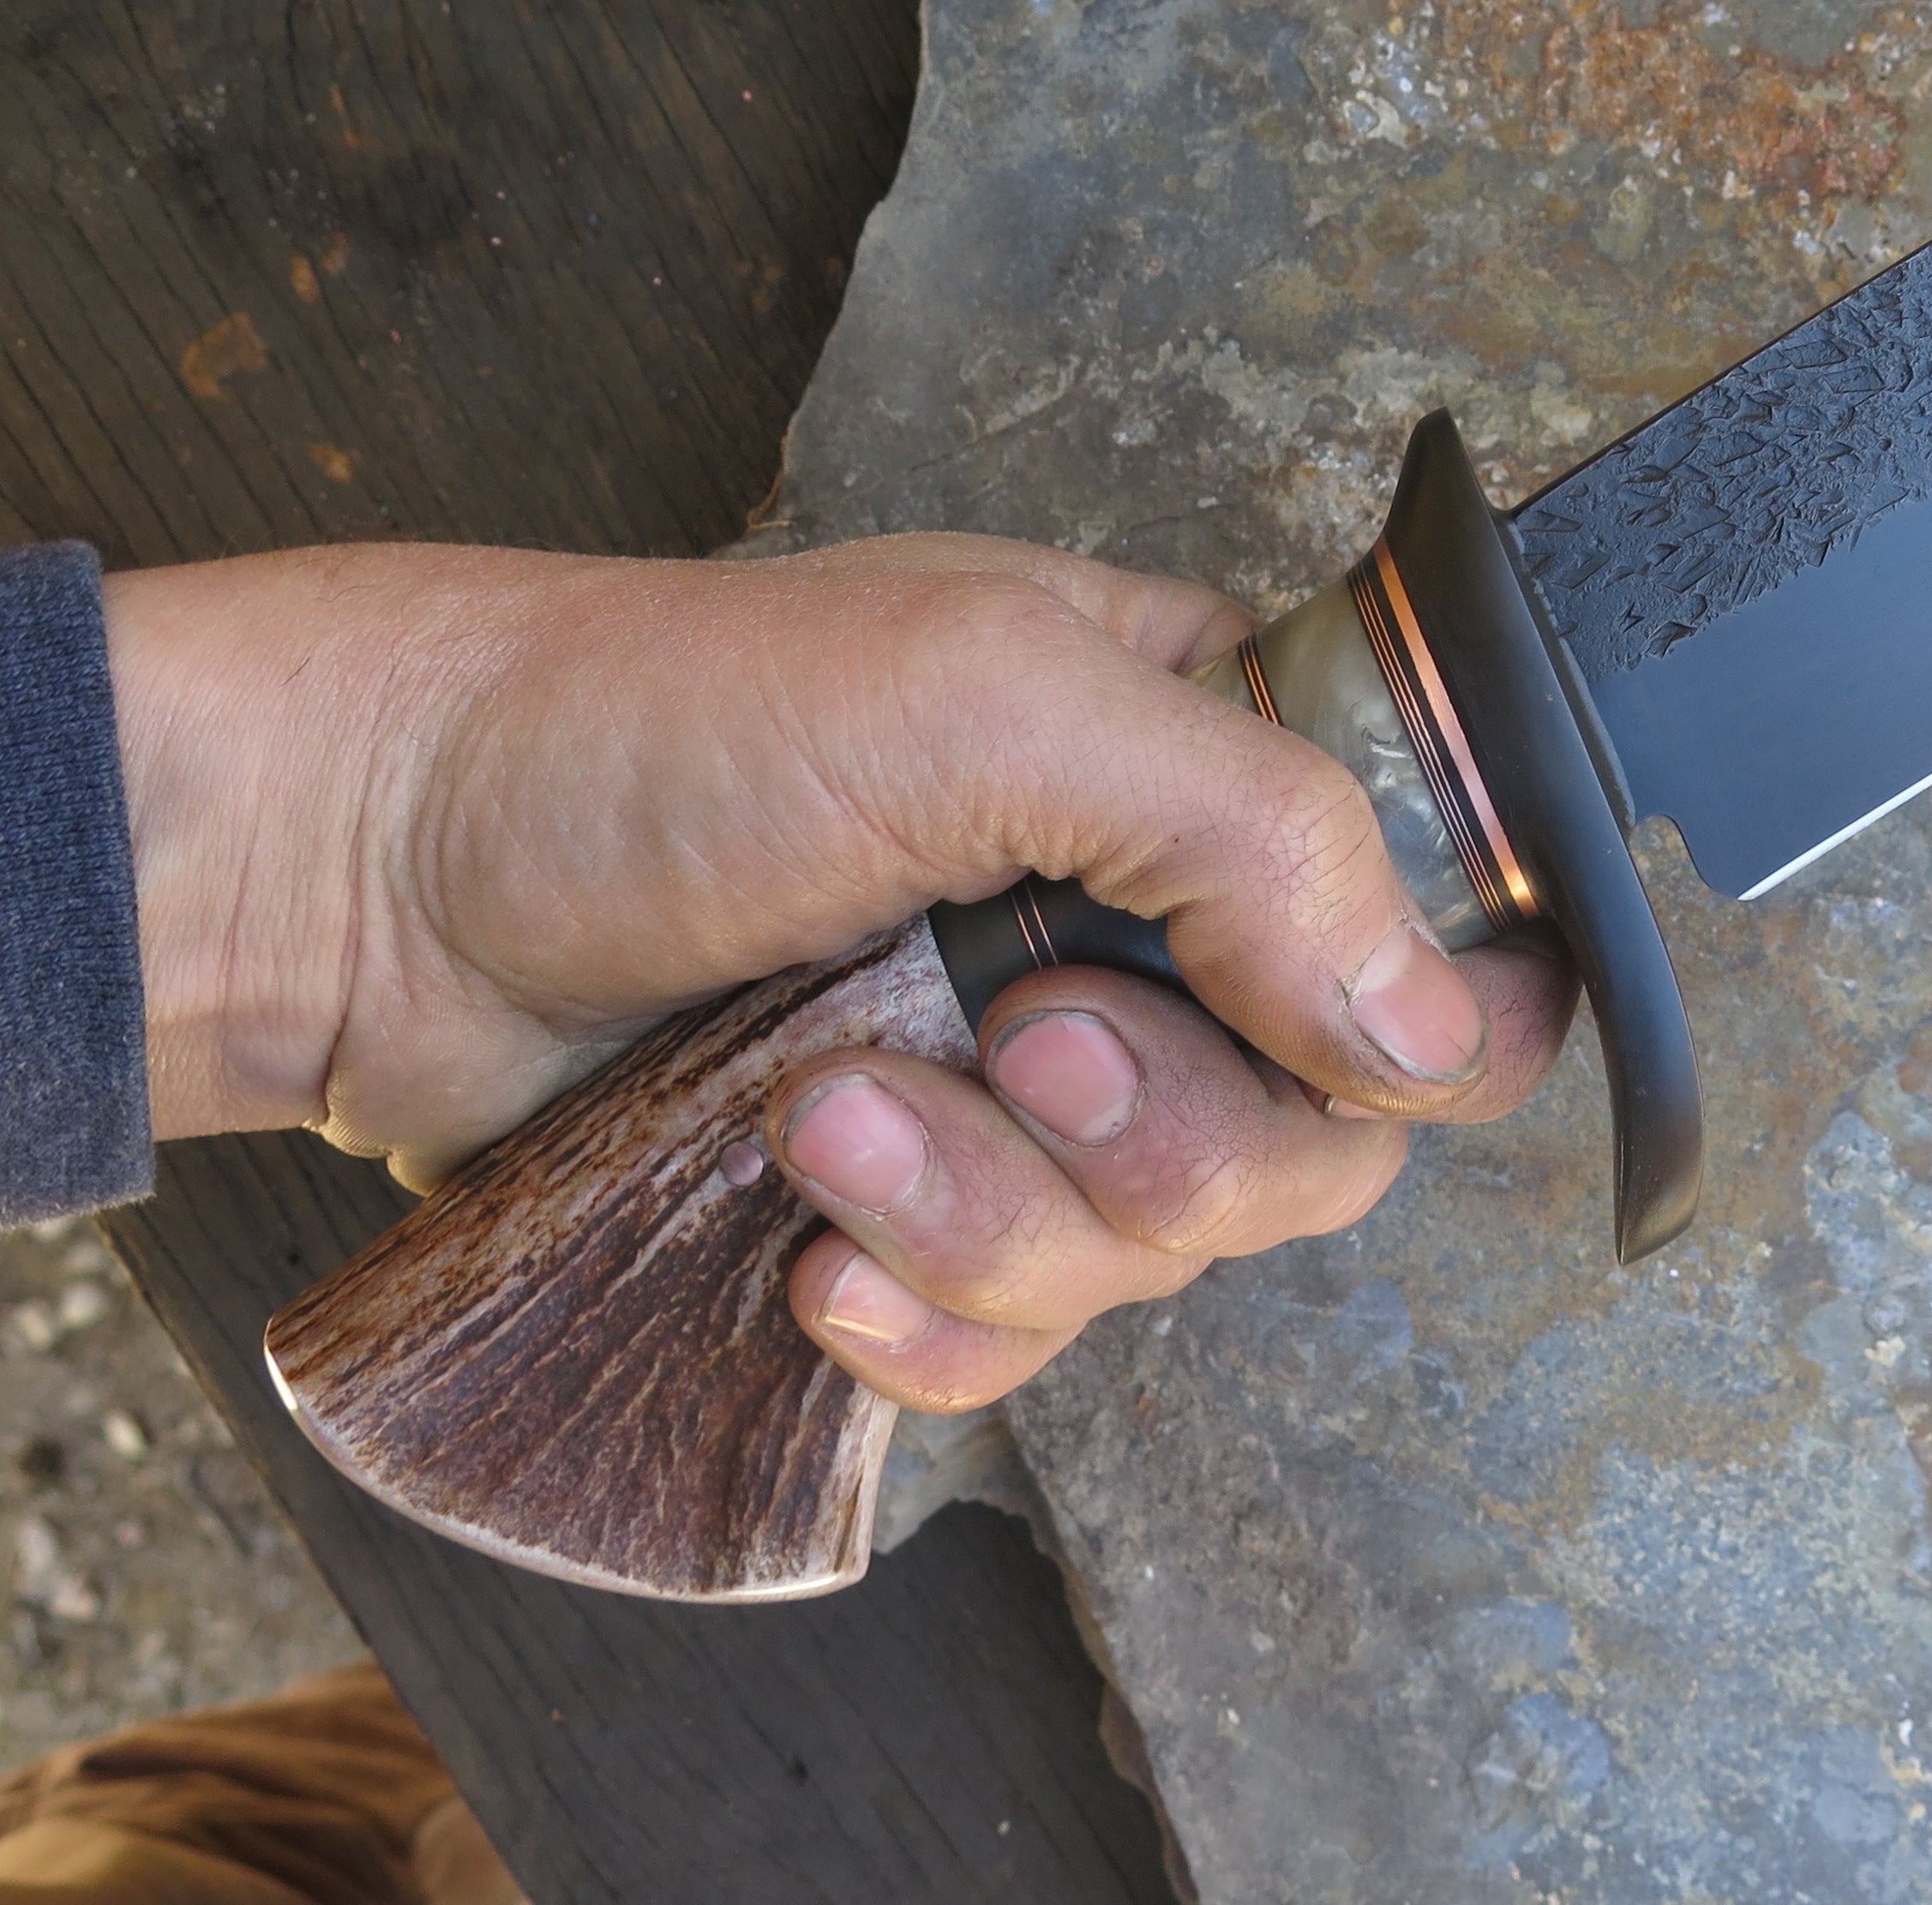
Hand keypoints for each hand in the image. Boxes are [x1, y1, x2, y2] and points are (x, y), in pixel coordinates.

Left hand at [104, 536, 1576, 1408]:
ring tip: (820, 1113)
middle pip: (1319, 1134)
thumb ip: (1251, 833)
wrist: (373, 875)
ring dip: (991, 1211)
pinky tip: (805, 1257)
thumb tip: (1429, 1031)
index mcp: (1203, 758)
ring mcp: (1029, 1087)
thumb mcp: (986, 699)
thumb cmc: (656, 726)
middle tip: (1008, 1037)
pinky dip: (919, 1320)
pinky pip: (1018, 1347)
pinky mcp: (913, 1216)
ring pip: (1158, 1256)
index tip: (1288, 1025)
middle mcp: (1145, 932)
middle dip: (1157, 1128)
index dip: (1416, 1014)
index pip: (1443, 922)